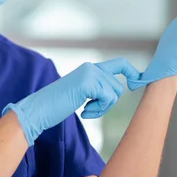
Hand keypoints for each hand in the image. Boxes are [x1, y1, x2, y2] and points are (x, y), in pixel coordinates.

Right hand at [3, 58, 139, 145]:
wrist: (39, 109)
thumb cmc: (57, 105)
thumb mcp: (81, 93)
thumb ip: (97, 88)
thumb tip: (118, 90)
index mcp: (89, 68)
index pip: (120, 63)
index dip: (132, 72)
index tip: (137, 83)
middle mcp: (91, 67)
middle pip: (117, 86)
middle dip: (108, 103)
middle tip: (90, 109)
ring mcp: (90, 74)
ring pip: (114, 94)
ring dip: (102, 108)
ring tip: (85, 110)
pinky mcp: (88, 83)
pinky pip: (107, 99)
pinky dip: (98, 110)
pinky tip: (83, 112)